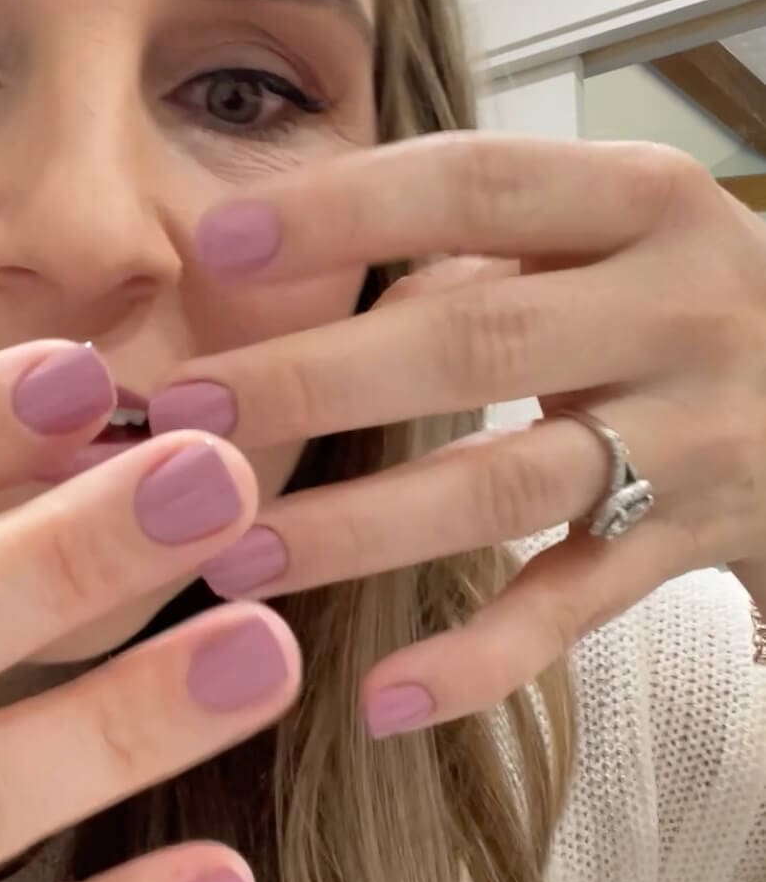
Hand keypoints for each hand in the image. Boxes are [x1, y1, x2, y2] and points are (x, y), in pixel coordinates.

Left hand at [147, 132, 765, 733]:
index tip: (214, 241)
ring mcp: (695, 434)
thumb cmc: (677, 291)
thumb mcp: (607, 230)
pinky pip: (576, 608)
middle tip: (186, 415)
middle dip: (315, 380)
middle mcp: (678, 307)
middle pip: (474, 340)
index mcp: (643, 199)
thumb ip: (473, 244)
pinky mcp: (694, 542)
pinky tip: (379, 698)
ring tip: (237, 555)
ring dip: (361, 528)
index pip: (476, 182)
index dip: (342, 210)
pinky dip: (480, 660)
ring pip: (507, 485)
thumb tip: (308, 293)